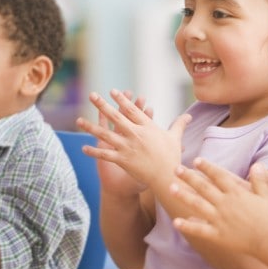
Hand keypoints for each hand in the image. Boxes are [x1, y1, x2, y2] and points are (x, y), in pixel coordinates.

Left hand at [76, 89, 190, 187]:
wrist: (167, 177)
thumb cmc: (172, 158)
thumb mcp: (175, 138)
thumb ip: (179, 124)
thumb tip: (189, 115)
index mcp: (147, 127)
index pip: (132, 110)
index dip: (121, 100)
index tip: (113, 91)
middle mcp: (135, 134)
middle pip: (115, 117)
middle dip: (102, 105)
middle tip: (92, 95)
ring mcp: (127, 147)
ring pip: (105, 134)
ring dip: (91, 127)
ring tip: (78, 120)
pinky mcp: (122, 160)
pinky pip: (104, 154)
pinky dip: (93, 151)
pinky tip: (83, 147)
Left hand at [170, 160, 267, 254]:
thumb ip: (262, 179)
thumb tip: (256, 164)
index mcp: (237, 192)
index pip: (218, 176)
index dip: (207, 167)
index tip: (196, 160)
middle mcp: (226, 203)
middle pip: (203, 187)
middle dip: (189, 177)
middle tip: (176, 168)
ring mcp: (220, 219)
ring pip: (197, 205)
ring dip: (183, 196)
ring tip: (171, 188)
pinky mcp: (218, 235)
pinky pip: (200, 230)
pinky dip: (188, 226)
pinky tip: (175, 222)